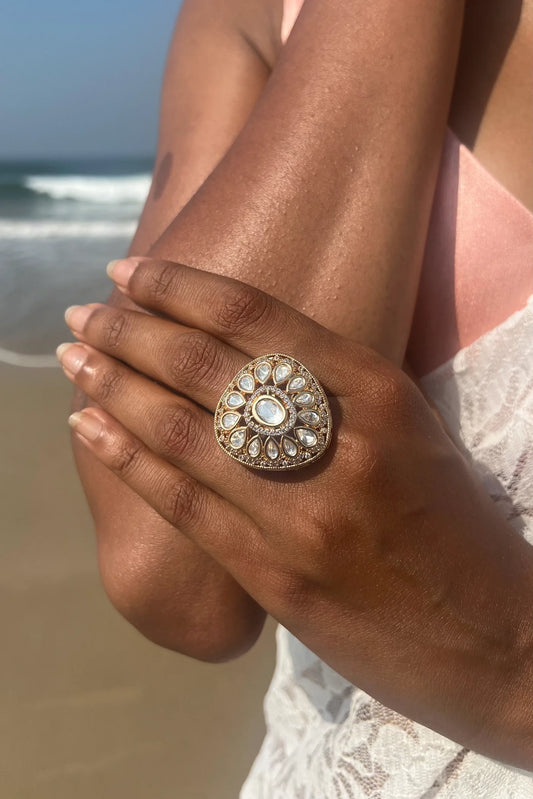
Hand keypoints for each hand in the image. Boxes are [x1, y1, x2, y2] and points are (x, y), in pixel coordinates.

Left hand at [58, 256, 532, 763]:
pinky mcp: (277, 578)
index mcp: (381, 395)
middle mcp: (340, 445)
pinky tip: (89, 427)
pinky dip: (128, 461)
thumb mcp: (411, 433)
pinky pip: (185, 506)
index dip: (181, 287)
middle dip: (133, 330)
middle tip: (87, 310)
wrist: (493, 636)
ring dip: (115, 386)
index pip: (258, 318)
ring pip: (184, 431)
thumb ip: (334, 392)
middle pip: (208, 367)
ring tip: (74, 354)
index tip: (132, 272)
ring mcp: (304, 516)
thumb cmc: (454, 527)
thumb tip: (238, 355)